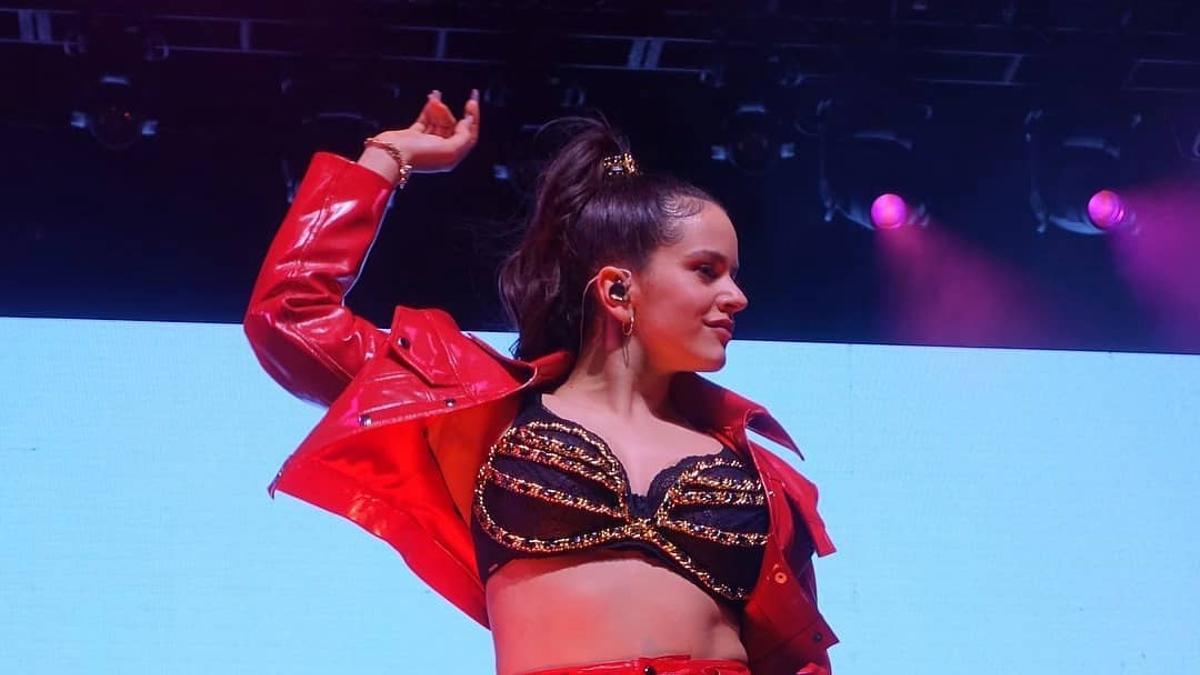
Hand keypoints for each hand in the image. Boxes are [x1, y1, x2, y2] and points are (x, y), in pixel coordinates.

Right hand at [362, 88, 480, 176]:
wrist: (391, 155)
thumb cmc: (419, 155)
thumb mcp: (450, 149)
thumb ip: (463, 136)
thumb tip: (468, 122)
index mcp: (451, 156)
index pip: (469, 135)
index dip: (473, 118)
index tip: (472, 100)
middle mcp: (441, 150)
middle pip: (452, 127)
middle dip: (448, 113)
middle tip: (441, 105)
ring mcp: (427, 143)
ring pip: (439, 121)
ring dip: (438, 109)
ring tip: (434, 99)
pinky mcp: (414, 135)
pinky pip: (426, 119)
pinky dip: (429, 108)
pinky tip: (432, 97)